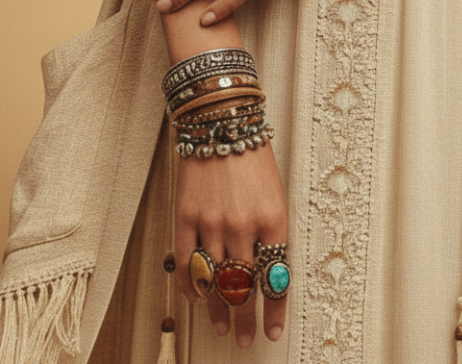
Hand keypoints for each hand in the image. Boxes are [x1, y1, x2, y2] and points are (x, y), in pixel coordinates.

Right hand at [175, 143, 287, 346]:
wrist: (221, 121)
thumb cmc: (252, 155)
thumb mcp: (275, 194)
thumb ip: (270, 232)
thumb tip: (266, 271)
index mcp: (273, 219)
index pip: (275, 278)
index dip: (274, 310)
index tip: (273, 332)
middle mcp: (243, 225)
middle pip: (244, 286)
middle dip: (245, 319)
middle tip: (243, 340)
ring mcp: (212, 222)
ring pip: (215, 279)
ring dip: (219, 309)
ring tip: (221, 328)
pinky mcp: (186, 215)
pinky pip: (187, 260)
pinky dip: (191, 284)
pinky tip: (197, 299)